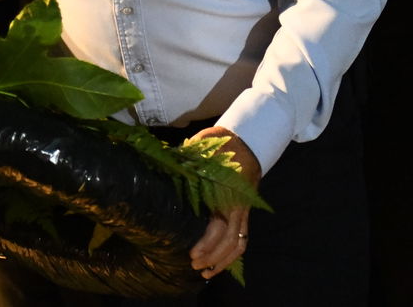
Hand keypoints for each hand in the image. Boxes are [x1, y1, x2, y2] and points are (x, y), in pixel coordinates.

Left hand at [186, 127, 260, 280]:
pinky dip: (232, 253)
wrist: (247, 140)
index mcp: (227, 192)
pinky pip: (242, 237)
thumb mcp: (203, 147)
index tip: (192, 253)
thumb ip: (186, 161)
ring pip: (239, 243)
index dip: (207, 243)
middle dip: (213, 257)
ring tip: (206, 272)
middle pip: (231, 240)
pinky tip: (219, 261)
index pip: (220, 226)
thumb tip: (164, 168)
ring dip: (224, 260)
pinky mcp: (244, 212)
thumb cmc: (221, 144)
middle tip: (194, 265)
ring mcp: (243, 210)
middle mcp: (238, 206)